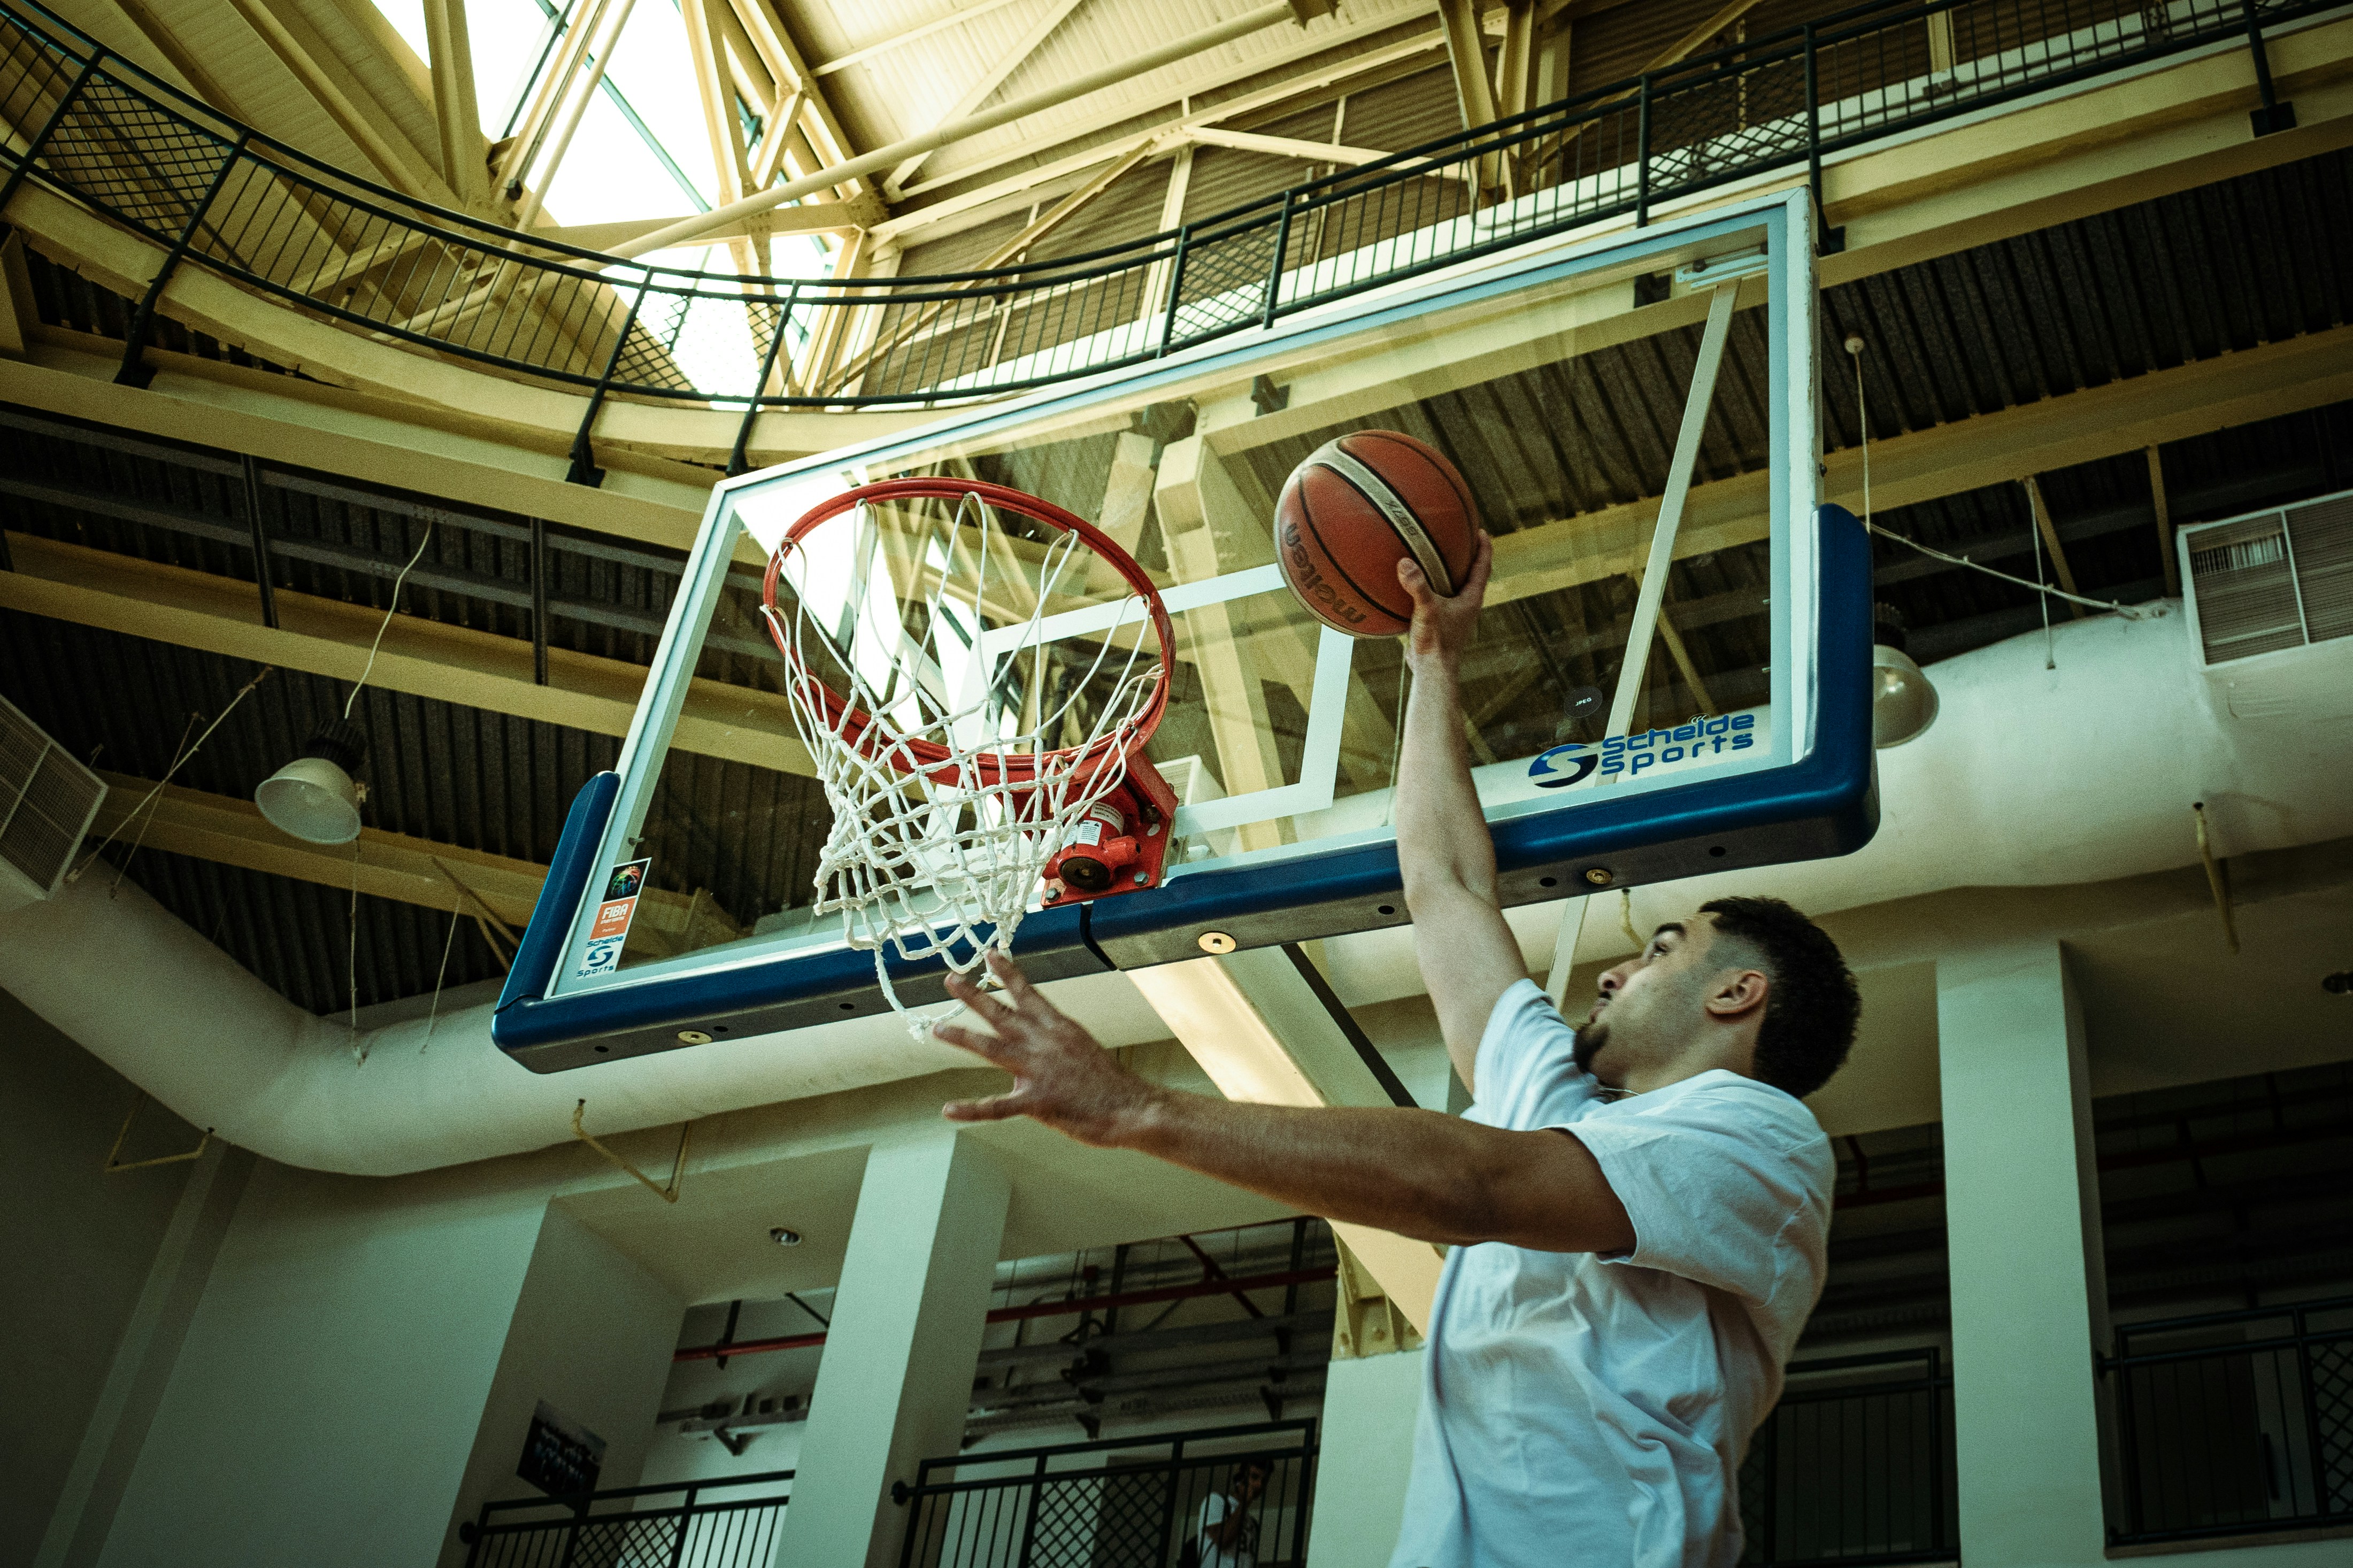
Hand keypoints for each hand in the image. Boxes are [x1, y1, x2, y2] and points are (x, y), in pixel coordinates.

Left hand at [935, 951, 1160, 1146]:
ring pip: (991, 1048)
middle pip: (1001, 1013)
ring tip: (937, 1029)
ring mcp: (1039, 1070)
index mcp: (1058, 1027)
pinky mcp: (1037, 1101)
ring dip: (962, 1038)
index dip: (1006, 973)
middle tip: (950, 978)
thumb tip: (1038, 1044)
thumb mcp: (1082, 1048)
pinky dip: (971, 1109)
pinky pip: (996, 1107)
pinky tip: (949, 1109)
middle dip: (973, 995)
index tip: (989, 953)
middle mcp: (1044, 1042)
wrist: (1132, 1106)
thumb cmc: (1109, 1082)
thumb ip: (1054, 1042)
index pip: (1028, 993)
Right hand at [1398, 530, 1491, 672]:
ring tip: (1436, 557)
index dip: (1484, 548)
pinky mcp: (1441, 624)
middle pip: (1472, 575)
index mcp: (1471, 599)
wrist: (1432, 672)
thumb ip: (1417, 587)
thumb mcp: (1426, 611)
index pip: (1483, 567)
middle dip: (1467, 556)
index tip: (1480, 531)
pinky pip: (1438, 600)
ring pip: (1455, 588)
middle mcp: (1466, 606)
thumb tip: (1405, 563)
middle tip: (1460, 537)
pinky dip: (1429, 589)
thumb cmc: (1436, 643)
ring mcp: (1455, 616)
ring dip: (1449, 573)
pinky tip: (1412, 585)